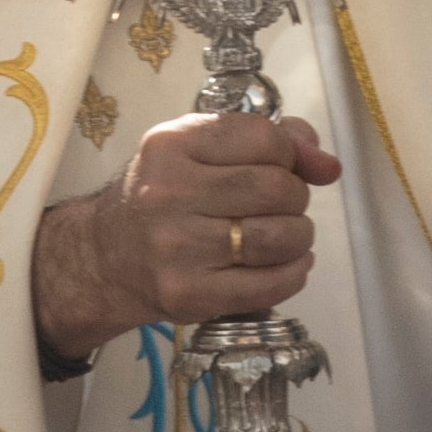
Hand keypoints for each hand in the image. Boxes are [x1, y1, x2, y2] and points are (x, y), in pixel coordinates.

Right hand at [31, 113, 334, 362]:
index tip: (280, 166)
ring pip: (279, 237)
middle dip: (295, 197)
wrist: (104, 259)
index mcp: (171, 145)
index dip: (288, 153)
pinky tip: (287, 264)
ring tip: (284, 236)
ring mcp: (177, 247)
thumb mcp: (197, 150)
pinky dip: (294, 273)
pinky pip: (269, 285)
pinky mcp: (188, 294)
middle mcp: (169, 192)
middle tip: (281, 205)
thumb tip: (328, 164)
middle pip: (276, 188)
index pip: (264, 137)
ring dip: (298, 236)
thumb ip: (267, 140)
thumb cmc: (162, 196)